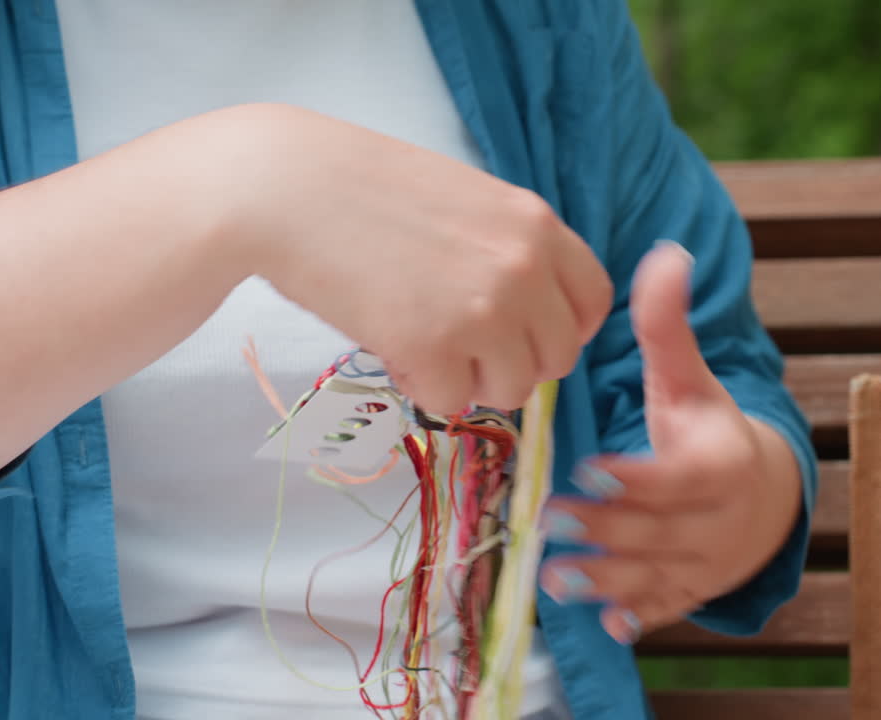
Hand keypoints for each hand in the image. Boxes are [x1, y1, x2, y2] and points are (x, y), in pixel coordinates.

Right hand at [213, 104, 612, 414]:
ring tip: (422, 342)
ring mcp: (484, 310)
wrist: (286, 187)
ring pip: (512, 390)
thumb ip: (506, 249)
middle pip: (558, 358)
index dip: (560, 328)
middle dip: (512, 363)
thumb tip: (525, 317)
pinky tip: (392, 347)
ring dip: (469, 380)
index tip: (522, 333)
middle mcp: (524, 267)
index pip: (593, 303)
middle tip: (460, 345)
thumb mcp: (464, 200)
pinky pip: (452, 403)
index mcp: (535, 223)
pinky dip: (422, 387)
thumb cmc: (363, 188)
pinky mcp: (435, 347)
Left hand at [536, 241, 801, 643]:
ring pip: (657, 576)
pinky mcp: (692, 591)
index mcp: (722, 463)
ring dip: (608, 581)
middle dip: (606, 529)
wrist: (764, 495)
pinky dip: (640, 620)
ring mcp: (707, 563)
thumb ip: (667, 325)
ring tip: (556, 581)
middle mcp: (720, 520)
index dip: (637, 478)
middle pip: (659, 529)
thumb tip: (668, 253)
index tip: (591, 470)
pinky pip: (667, 610)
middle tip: (550, 522)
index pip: (679, 476)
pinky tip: (608, 627)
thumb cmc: (709, 428)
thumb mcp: (690, 378)